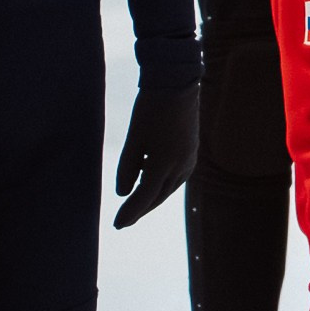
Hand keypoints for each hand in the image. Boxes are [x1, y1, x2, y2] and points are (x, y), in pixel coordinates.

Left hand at [113, 80, 198, 228]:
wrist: (177, 85)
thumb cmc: (150, 110)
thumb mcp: (133, 140)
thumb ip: (127, 168)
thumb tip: (122, 193)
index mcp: (164, 163)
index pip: (144, 197)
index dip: (130, 213)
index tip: (117, 225)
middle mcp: (181, 165)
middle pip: (159, 196)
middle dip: (141, 210)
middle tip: (125, 220)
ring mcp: (190, 158)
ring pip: (170, 188)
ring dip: (153, 198)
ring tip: (137, 206)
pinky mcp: (192, 151)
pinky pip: (178, 177)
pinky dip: (163, 185)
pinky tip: (153, 184)